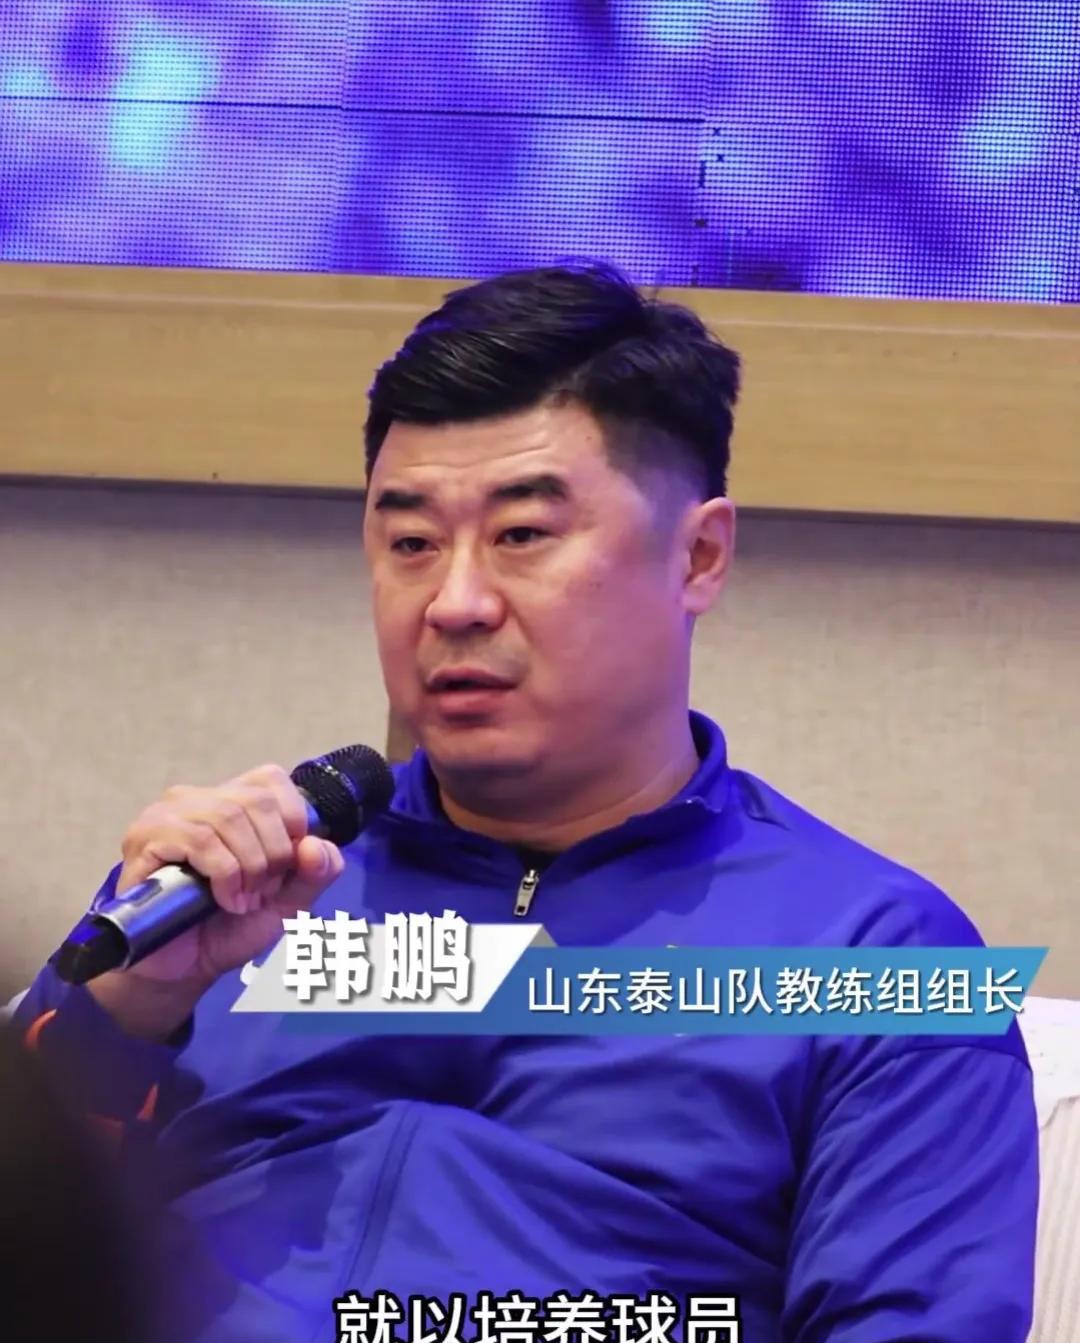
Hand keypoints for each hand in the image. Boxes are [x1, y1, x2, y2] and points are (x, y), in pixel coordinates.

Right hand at [87, 763, 344, 1040]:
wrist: (184, 969)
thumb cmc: (230, 927)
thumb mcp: (290, 901)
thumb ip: (317, 872)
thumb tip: (316, 844)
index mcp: (233, 802)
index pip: (271, 779)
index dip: (292, 818)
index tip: (288, 864)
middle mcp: (199, 799)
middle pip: (257, 800)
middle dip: (273, 853)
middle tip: (263, 891)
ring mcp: (168, 815)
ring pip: (229, 817)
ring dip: (249, 867)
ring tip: (243, 900)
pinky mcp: (145, 839)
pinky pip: (199, 840)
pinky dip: (224, 874)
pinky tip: (223, 900)